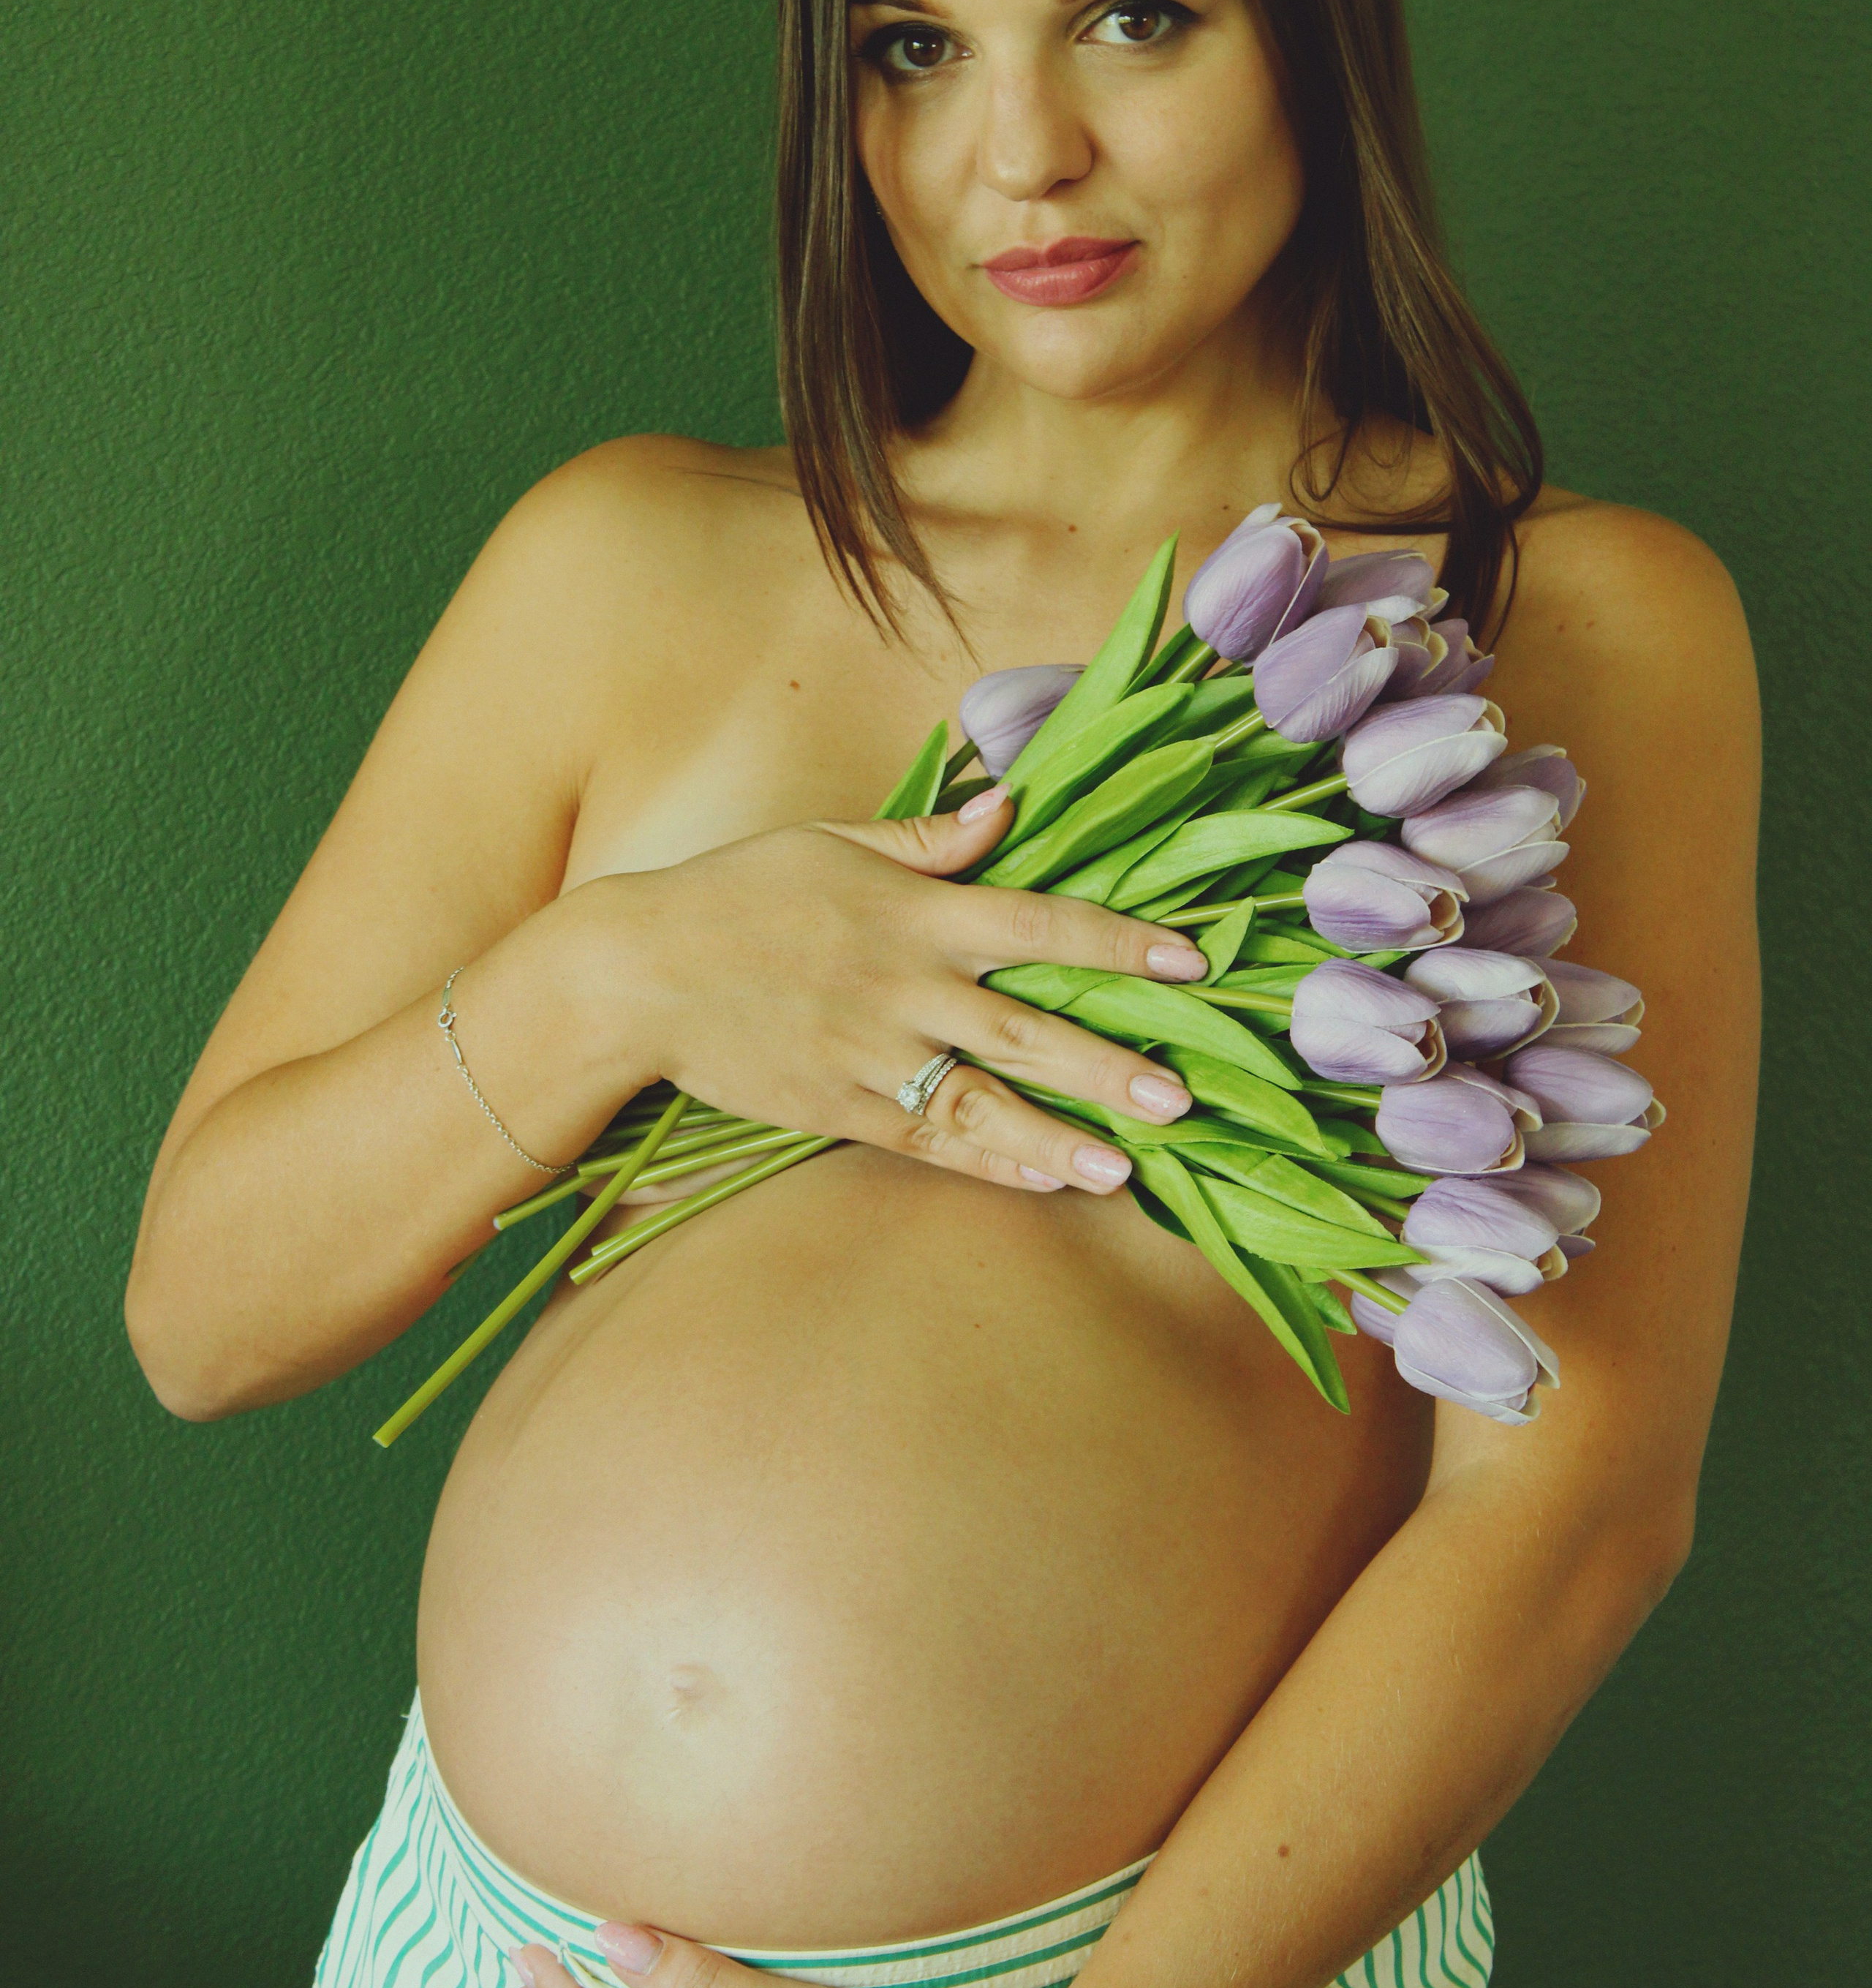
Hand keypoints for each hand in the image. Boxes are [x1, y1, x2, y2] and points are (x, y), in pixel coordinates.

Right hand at [582, 788, 1204, 1196]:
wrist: (634, 972)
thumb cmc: (735, 894)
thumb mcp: (831, 843)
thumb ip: (928, 838)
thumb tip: (1009, 804)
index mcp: (913, 911)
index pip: (1040, 921)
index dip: (1121, 942)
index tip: (1191, 962)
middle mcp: (903, 984)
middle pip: (1027, 1026)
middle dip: (1110, 1064)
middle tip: (1183, 1098)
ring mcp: (870, 1053)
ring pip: (983, 1100)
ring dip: (1059, 1136)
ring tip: (1128, 1169)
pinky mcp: (836, 1107)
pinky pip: (926, 1140)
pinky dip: (989, 1164)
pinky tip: (1046, 1182)